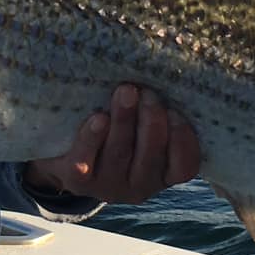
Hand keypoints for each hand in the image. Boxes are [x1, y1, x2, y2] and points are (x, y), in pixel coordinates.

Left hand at [23, 84, 200, 205]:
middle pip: (150, 156)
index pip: (185, 166)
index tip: (175, 112)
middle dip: (152, 123)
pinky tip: (99, 118)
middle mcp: (140, 185)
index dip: (183, 141)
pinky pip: (85, 161)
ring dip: (124, 121)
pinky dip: (93, 138)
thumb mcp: (142, 125)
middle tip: (148, 94)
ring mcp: (108, 185)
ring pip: (119, 153)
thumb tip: (170, 69)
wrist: (69, 155)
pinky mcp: (79, 181)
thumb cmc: (117, 130)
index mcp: (163, 173)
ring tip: (126, 91)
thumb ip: (156, 110)